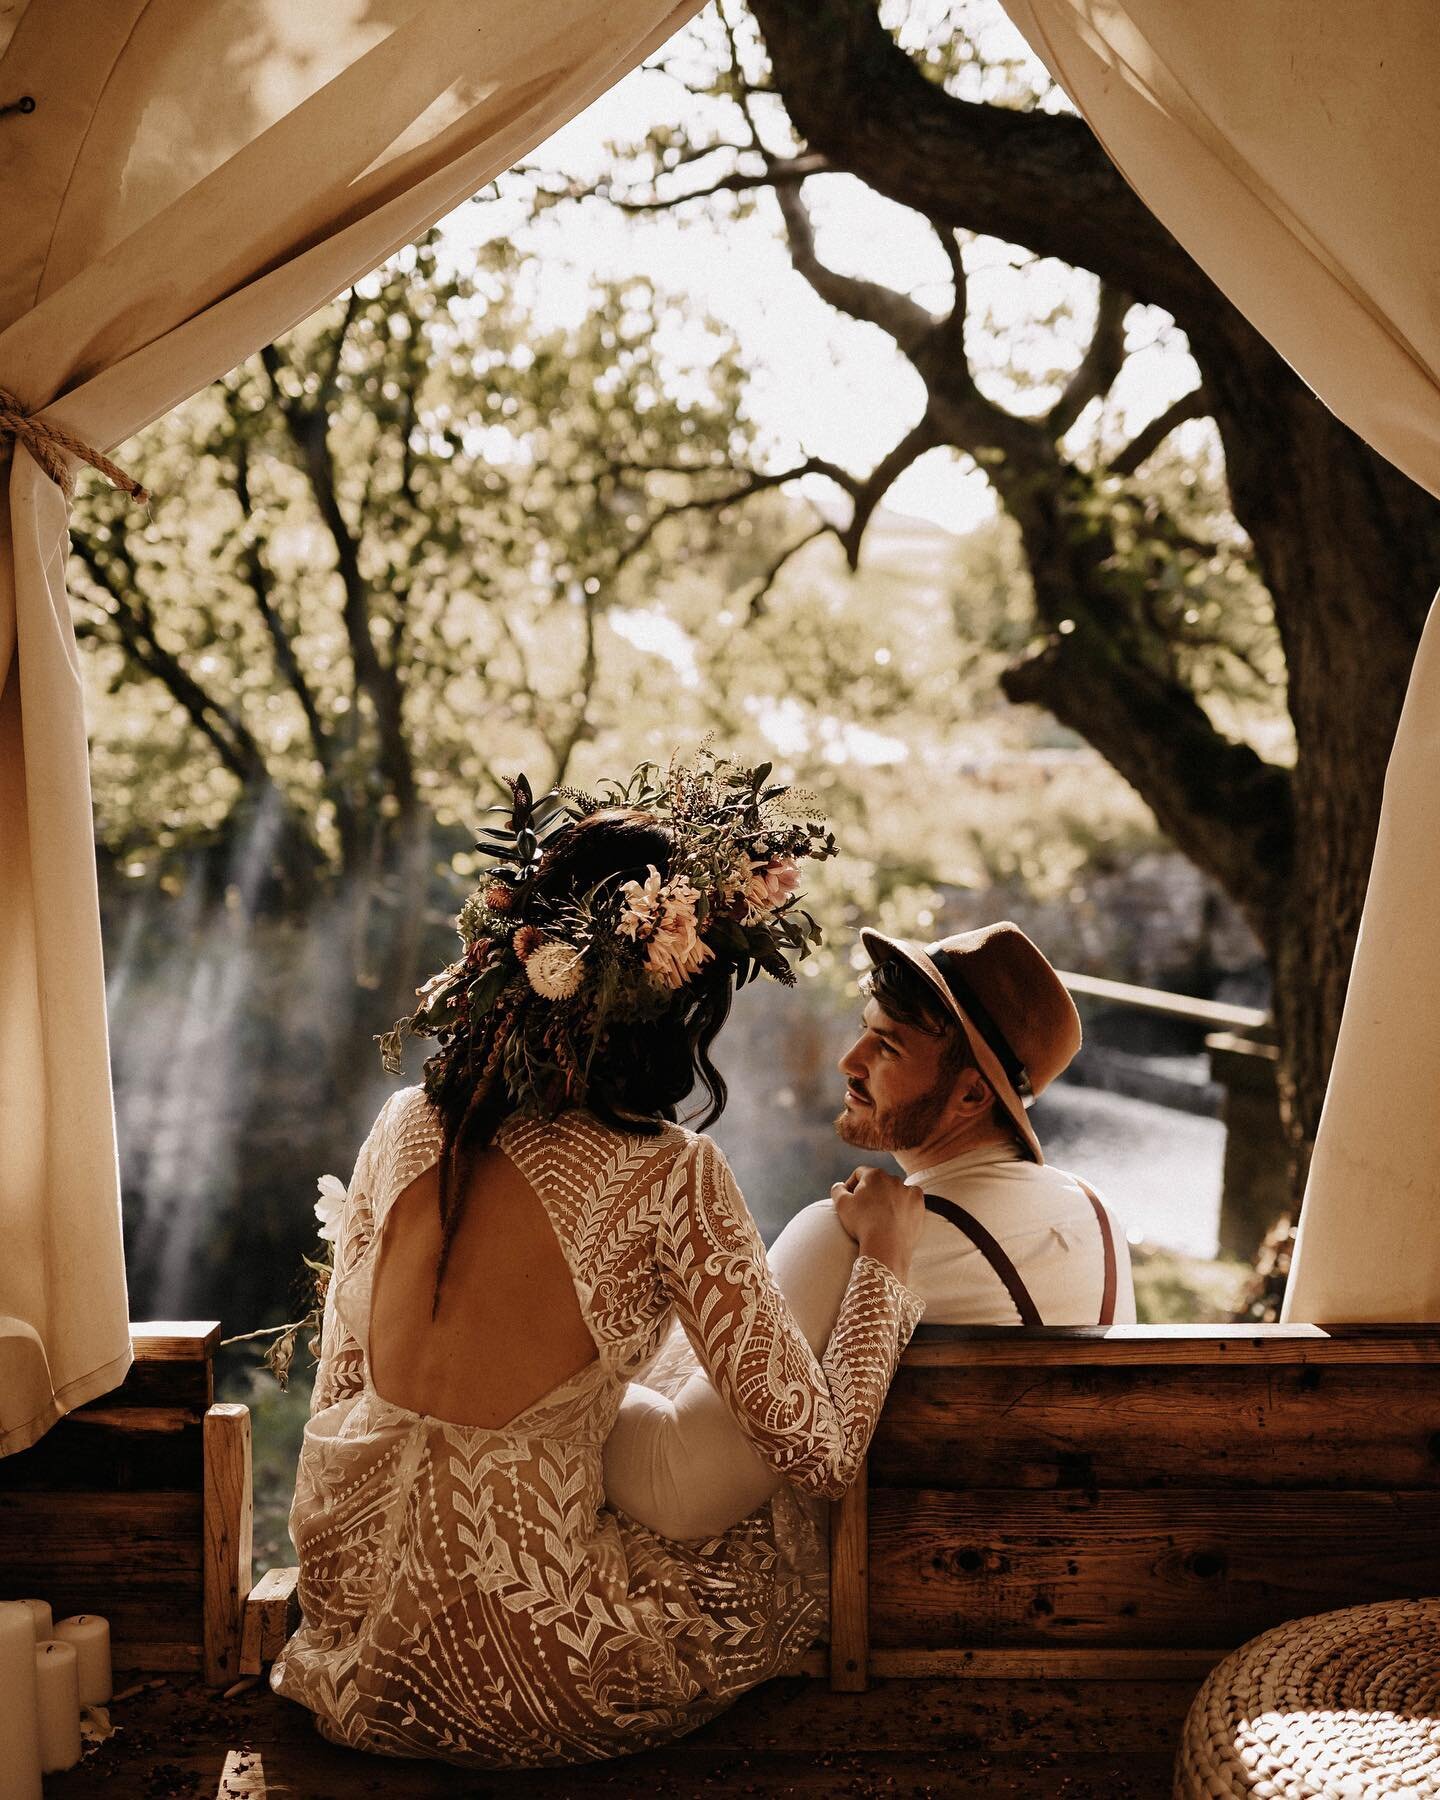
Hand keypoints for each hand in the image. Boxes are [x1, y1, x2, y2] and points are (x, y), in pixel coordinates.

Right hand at [831, 1166, 923, 1283]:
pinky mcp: (918, 1203)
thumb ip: (837, 1189)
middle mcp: (893, 1178)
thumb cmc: (862, 1224)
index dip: (852, 1185)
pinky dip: (905, 1204)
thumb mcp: (841, 1205)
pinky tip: (898, 1214)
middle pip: (878, 1181)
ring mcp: (908, 1190)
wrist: (886, 1245)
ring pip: (895, 1190)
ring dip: (888, 1198)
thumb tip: (840, 1185)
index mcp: (874, 1175)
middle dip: (871, 1192)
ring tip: (882, 1215)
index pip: (860, 1173)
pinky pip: (911, 1198)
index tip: (850, 1199)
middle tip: (865, 1210)